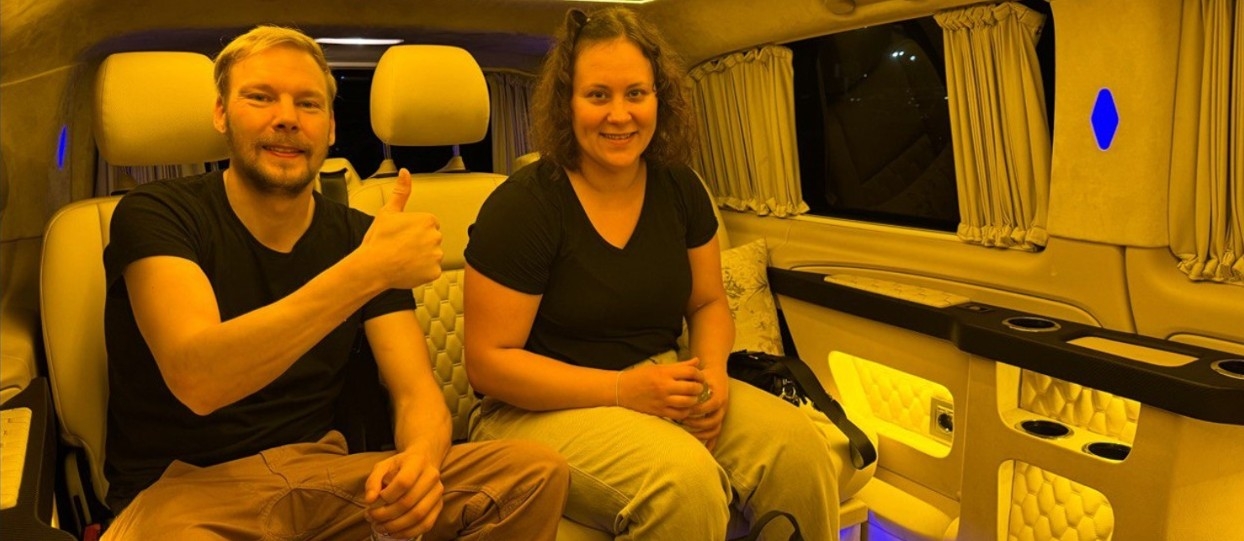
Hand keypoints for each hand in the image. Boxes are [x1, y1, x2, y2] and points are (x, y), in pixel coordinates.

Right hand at [359, 168, 443, 289]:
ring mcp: (436, 256)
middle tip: (402, 247)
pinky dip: (423, 271)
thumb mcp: (388, 211)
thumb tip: (405, 173)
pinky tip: (408, 269)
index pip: (429, 224)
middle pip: (432, 239)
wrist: (372, 266)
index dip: (415, 230)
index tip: (403, 235)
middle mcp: (436, 237)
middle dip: (420, 243)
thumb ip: (401, 191)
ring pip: (432, 255)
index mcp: (427, 220)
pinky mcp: (434, 272)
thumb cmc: (379, 240)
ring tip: (404, 258)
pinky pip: (432, 271)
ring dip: (422, 257)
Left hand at [364, 449, 443, 539]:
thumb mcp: (382, 467)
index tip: (374, 500)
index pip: (404, 482)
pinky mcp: (439, 506)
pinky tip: (394, 532)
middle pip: (409, 501)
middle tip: (371, 518)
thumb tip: (369, 500)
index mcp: (417, 462)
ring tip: (380, 527)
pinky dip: (408, 532)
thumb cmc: (399, 466)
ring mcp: (438, 493)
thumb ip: (373, 481)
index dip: (387, 495)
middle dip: (386, 514)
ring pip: (418, 516)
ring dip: (396, 526)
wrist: (423, 462)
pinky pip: (426, 524)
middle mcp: (431, 477)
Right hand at [616, 359, 704, 419]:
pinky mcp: (659, 411)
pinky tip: (685, 407)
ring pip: (688, 402)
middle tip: (699, 388)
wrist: (621, 390)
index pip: (690, 372)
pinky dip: (686, 412)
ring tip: (693, 398)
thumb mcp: (659, 367)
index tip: (699, 377)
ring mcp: (662, 400)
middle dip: (699, 388)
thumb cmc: (640, 376)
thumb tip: (697, 361)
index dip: (699, 374)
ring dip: (694, 400)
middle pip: (692, 388)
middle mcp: (664, 386)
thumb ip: (680, 365)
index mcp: (664, 373)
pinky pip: (679, 414)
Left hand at [679, 365, 729, 450]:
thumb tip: (678, 390)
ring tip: (687, 433)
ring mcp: (721, 415)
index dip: (695, 410)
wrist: (717, 373)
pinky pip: (716, 435)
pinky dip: (711, 444)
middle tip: (683, 422)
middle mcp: (722, 407)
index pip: (707, 407)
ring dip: (701, 434)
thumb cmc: (704, 375)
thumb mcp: (699, 376)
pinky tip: (704, 451)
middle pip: (712, 421)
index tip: (683, 410)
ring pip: (715, 429)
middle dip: (696, 423)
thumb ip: (691, 383)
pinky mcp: (719, 420)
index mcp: (718, 397)